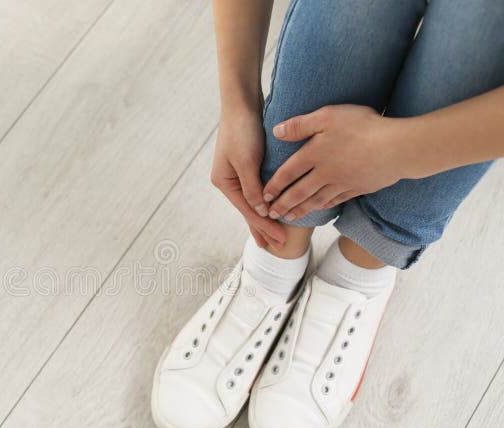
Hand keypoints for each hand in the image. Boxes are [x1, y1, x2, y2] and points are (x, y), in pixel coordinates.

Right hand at [211, 110, 285, 248]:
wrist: (241, 103)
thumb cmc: (242, 129)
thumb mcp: (247, 161)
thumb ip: (253, 188)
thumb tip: (261, 211)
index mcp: (224, 182)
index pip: (248, 211)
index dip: (264, 227)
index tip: (281, 240)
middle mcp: (228, 181)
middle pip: (248, 211)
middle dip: (263, 228)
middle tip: (278, 247)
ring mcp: (237, 174)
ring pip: (253, 203)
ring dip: (264, 219)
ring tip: (272, 238)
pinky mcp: (248, 165)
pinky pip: (258, 191)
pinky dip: (265, 203)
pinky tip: (271, 210)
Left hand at [263, 105, 402, 220]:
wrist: (398, 148)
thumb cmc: (363, 127)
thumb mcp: (328, 116)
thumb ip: (301, 124)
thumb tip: (276, 131)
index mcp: (315, 154)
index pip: (288, 173)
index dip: (274, 185)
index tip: (264, 196)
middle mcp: (325, 172)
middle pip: (299, 192)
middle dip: (283, 204)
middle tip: (272, 214)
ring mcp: (343, 183)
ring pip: (316, 200)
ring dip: (301, 209)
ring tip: (290, 217)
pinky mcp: (359, 187)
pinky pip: (337, 200)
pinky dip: (325, 206)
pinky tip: (321, 208)